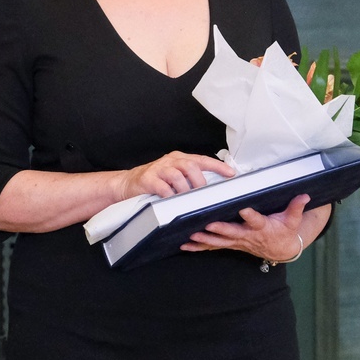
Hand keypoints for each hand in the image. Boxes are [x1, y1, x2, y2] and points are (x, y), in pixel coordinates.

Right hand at [116, 151, 234, 199]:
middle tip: (201, 194)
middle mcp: (170, 161)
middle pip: (190, 166)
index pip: (202, 160)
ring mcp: (158, 169)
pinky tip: (170, 200)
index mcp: (180, 158)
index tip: (231, 174)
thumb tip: (212, 188)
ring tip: (184, 199)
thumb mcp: (174, 176)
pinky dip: (169, 195)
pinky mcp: (148, 179)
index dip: (218, 166)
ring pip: (177, 175)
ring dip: (184, 190)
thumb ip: (189, 178)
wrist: (128, 184)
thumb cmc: (156, 182)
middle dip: (199, 181)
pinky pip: (163, 187)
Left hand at [183, 195, 330, 258]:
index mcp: (262, 227)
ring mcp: (238, 241)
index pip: (256, 220)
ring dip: (205, 239)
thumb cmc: (284, 231)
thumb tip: (304, 195)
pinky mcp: (231, 244)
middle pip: (232, 232)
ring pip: (219, 241)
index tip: (243, 209)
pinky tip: (185, 245)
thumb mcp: (293, 220)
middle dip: (220, 229)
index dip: (250, 216)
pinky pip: (213, 246)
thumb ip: (296, 207)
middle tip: (207, 224)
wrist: (280, 249)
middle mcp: (248, 235)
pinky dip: (199, 247)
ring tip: (190, 235)